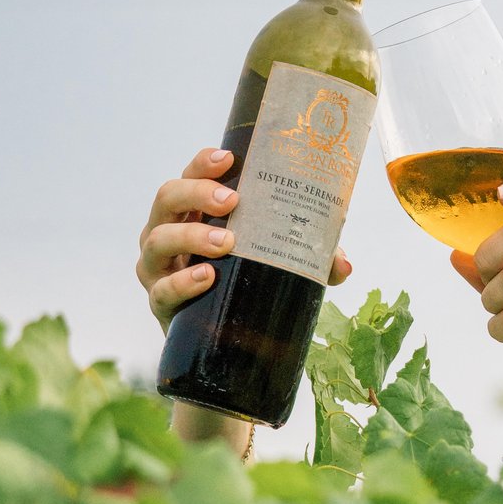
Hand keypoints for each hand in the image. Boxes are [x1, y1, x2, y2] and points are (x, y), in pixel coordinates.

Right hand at [138, 147, 353, 454]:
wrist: (225, 344)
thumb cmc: (247, 283)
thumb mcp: (281, 264)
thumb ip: (312, 259)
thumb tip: (344, 263)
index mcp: (192, 212)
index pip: (190, 175)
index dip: (203, 163)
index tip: (229, 159)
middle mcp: (167, 232)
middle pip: (168, 198)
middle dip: (197, 193)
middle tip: (232, 201)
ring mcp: (158, 268)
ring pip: (159, 240)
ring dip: (191, 236)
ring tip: (226, 243)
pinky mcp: (160, 305)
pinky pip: (162, 291)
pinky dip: (183, 283)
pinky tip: (206, 278)